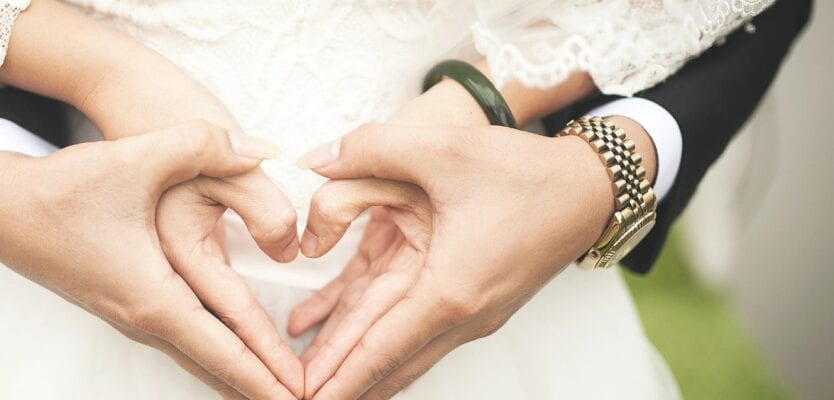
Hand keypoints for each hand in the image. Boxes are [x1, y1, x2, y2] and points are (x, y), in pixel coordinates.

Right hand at [0, 121, 297, 398]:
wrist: (2, 206)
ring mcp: (133, 316)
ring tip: (277, 390)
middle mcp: (144, 317)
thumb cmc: (65, 188)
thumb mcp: (136, 158)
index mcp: (153, 294)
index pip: (224, 346)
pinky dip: (216, 357)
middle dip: (260, 387)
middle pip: (215, 366)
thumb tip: (261, 149)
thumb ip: (203, 145)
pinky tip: (234, 358)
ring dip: (240, 375)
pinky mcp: (126, 305)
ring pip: (198, 358)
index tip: (301, 395)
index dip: (267, 371)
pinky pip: (183, 342)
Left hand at [291, 118, 649, 397]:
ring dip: (357, 366)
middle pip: (388, 361)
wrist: (589, 188)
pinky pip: (414, 329)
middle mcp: (462, 314)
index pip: (382, 346)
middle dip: (343, 384)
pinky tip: (337, 337)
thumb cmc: (523, 172)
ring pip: (401, 351)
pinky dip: (377, 339)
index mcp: (450, 288)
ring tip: (316, 386)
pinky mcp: (471, 300)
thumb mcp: (441, 148)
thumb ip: (369, 149)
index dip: (341, 374)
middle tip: (299, 399)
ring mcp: (469, 313)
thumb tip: (311, 161)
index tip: (308, 398)